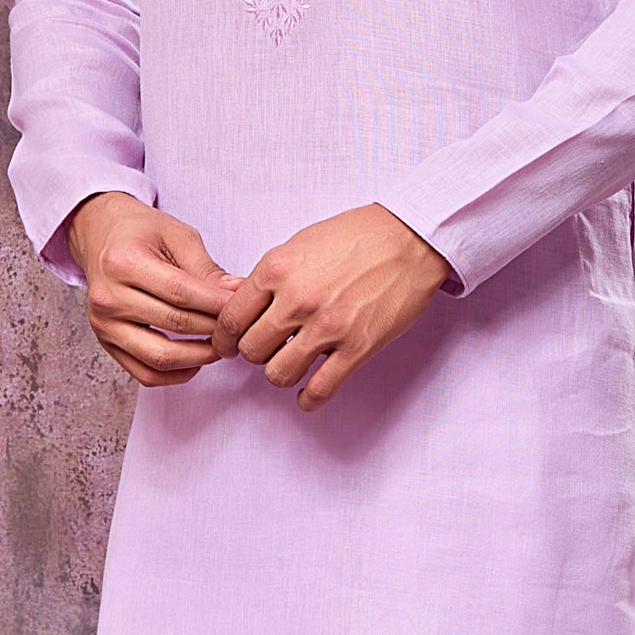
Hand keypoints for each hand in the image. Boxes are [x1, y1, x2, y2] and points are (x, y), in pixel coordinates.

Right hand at [67, 192, 240, 388]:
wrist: (101, 236)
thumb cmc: (140, 232)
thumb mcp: (176, 235)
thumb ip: (205, 268)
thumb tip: (236, 294)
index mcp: (123, 262)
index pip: (180, 293)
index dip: (216, 304)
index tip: (241, 307)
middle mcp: (108, 297)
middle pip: (174, 324)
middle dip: (214, 329)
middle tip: (239, 327)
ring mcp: (104, 324)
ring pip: (159, 357)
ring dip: (198, 357)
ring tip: (221, 345)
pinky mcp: (106, 343)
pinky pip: (145, 374)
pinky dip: (175, 375)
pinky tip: (196, 361)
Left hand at [210, 203, 452, 411]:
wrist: (409, 238)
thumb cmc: (357, 236)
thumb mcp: (299, 244)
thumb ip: (269, 276)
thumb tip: (239, 300)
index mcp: (276, 270)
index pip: (231, 320)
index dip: (225, 339)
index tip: (228, 346)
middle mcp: (297, 300)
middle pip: (252, 351)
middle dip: (256, 353)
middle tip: (268, 349)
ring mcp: (328, 326)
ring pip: (279, 374)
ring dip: (282, 373)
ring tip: (292, 364)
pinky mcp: (357, 347)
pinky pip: (320, 389)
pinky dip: (309, 398)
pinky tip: (308, 394)